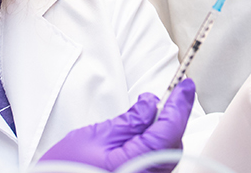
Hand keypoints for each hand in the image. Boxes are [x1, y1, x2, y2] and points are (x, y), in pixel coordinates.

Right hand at [38, 79, 195, 171]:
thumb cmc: (65, 167)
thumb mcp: (94, 137)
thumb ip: (128, 122)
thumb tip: (150, 104)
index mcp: (130, 165)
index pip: (167, 132)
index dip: (179, 106)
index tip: (185, 86)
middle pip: (172, 144)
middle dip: (174, 117)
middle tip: (174, 94)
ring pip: (168, 154)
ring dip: (167, 130)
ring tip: (156, 112)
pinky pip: (159, 163)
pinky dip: (159, 144)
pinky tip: (149, 132)